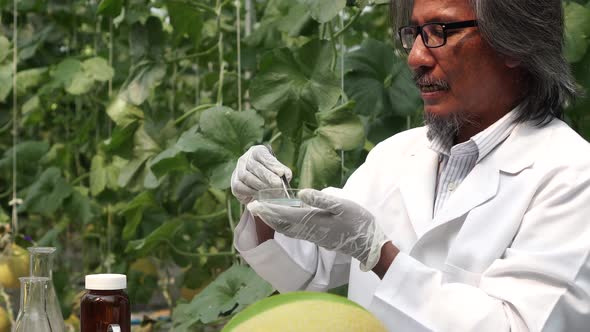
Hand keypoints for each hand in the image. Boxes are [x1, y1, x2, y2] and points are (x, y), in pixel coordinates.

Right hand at [231, 145, 292, 203]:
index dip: (271, 164)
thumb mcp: (278, 170)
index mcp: (257, 152)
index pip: (262, 155)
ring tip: (272, 191)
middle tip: (278, 184)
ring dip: (260, 185)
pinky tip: (261, 195)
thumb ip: (283, 171)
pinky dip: (252, 192)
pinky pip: (241, 187)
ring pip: (246, 177)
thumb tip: (285, 174)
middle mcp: (245, 159)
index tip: (281, 172)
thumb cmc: (270, 176)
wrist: (258, 187)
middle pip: (254, 166)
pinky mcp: (234, 183)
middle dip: (267, 176)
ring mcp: (237, 170)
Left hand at [247, 189, 388, 270]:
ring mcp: (312, 236)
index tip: (254, 204)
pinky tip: (284, 218)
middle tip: (252, 206)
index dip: (269, 209)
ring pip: (286, 229)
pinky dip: (284, 223)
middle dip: (266, 215)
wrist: (368, 244)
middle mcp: (309, 231)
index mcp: (314, 221)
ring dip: (274, 220)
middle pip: (281, 224)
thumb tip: (302, 193)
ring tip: (264, 211)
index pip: (285, 215)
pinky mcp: (317, 237)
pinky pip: (294, 231)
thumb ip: (322, 200)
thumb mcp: (343, 206)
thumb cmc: (358, 222)